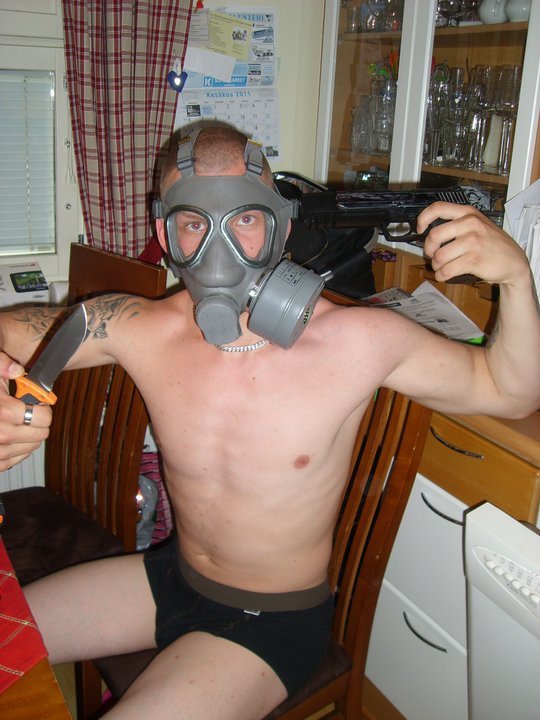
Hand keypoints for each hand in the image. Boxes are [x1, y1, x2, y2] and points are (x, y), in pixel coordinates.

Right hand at [0, 352, 51, 470]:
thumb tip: (17, 369)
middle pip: (41, 434)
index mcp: (3, 412)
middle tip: (28, 413)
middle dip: (38, 422)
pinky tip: (9, 436)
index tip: (37, 404)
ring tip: (16, 424)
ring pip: (31, 447)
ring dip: (29, 435)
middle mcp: (1, 435)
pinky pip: (17, 459)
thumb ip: (2, 364)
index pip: (44, 418)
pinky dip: (17, 449)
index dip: (43, 408)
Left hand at [416, 202, 529, 285]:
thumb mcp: (479, 224)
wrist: (514, 262)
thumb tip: (430, 231)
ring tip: (442, 266)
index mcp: (469, 213)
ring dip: (436, 265)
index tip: (419, 228)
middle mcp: (470, 225)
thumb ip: (458, 223)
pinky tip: (445, 274)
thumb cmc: (493, 244)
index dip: (423, 218)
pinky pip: (446, 270)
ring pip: (439, 256)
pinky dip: (441, 275)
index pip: (438, 208)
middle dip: (428, 249)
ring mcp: (472, 242)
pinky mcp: (473, 260)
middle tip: (432, 254)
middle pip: (433, 236)